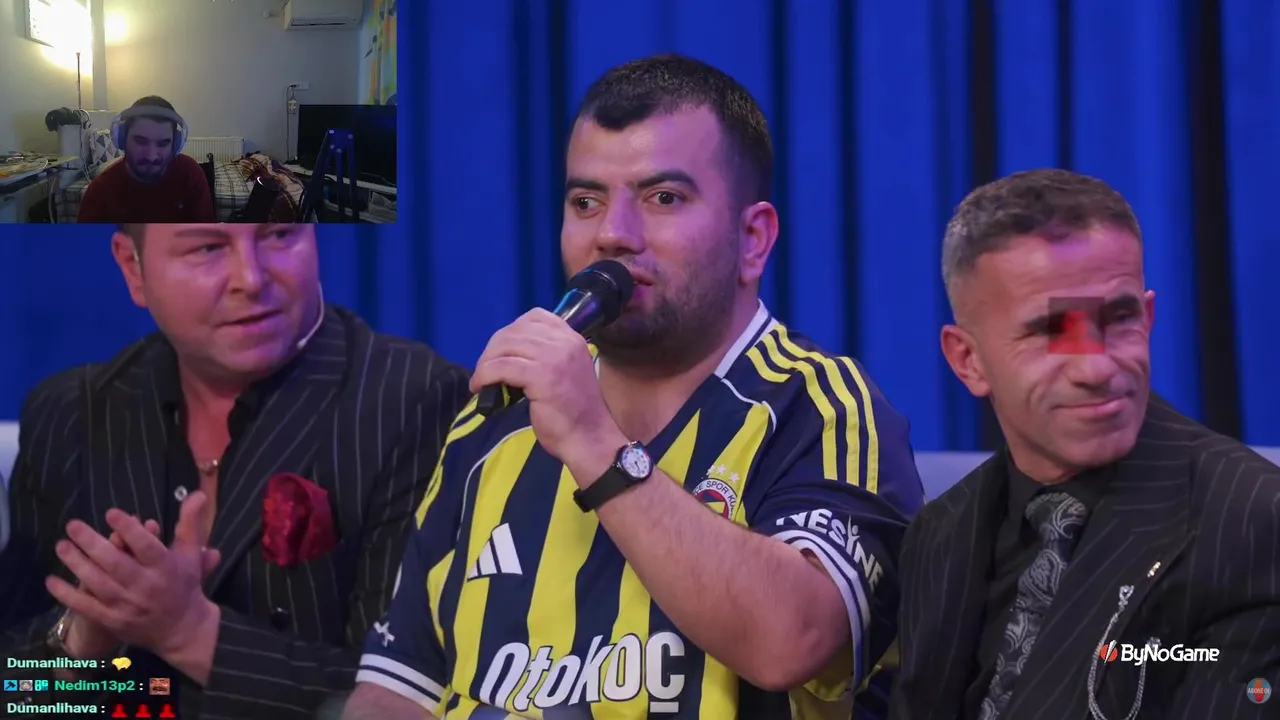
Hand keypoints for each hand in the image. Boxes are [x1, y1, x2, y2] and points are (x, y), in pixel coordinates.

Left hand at [47, 492, 219, 657]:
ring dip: (77, 564)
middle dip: (92, 543)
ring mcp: (127, 605)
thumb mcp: (190, 553)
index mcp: (166, 568)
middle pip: (116, 563)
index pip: (146, 547)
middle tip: (72, 525)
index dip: (129, 530)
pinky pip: (86, 607)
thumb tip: (197, 493)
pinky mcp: (113, 621)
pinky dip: (68, 595)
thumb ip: (189, 523)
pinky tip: (51, 580)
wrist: (182, 630)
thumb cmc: (185, 585)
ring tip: (61, 545)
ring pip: (98, 583)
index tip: (111, 513)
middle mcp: (146, 586)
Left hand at [470, 308, 622, 465]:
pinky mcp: (541, 376)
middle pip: (515, 330)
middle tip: (484, 367)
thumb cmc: (575, 411)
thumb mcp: (566, 371)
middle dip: (493, 348)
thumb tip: (510, 351)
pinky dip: (484, 375)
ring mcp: (553, 357)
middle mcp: (564, 342)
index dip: (511, 330)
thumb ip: (547, 355)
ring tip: (480, 378)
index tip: (502, 350)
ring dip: (485, 362)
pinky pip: (502, 367)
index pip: (535, 316)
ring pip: (506, 346)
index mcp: (572, 338)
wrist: (589, 437)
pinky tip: (479, 386)